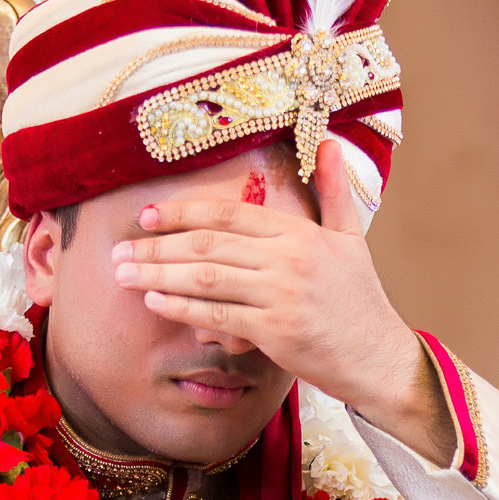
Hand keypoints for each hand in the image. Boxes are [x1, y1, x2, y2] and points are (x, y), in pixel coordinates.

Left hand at [110, 141, 449, 458]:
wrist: (380, 357)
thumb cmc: (361, 300)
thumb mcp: (352, 238)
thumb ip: (334, 191)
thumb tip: (332, 142)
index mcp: (300, 233)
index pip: (229, 214)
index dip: (183, 212)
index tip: (147, 216)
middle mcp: (289, 259)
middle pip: (209, 244)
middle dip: (157, 246)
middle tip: (119, 250)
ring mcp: (282, 295)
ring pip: (206, 277)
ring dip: (158, 274)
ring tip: (123, 275)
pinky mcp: (277, 332)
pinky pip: (218, 315)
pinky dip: (182, 307)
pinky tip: (154, 302)